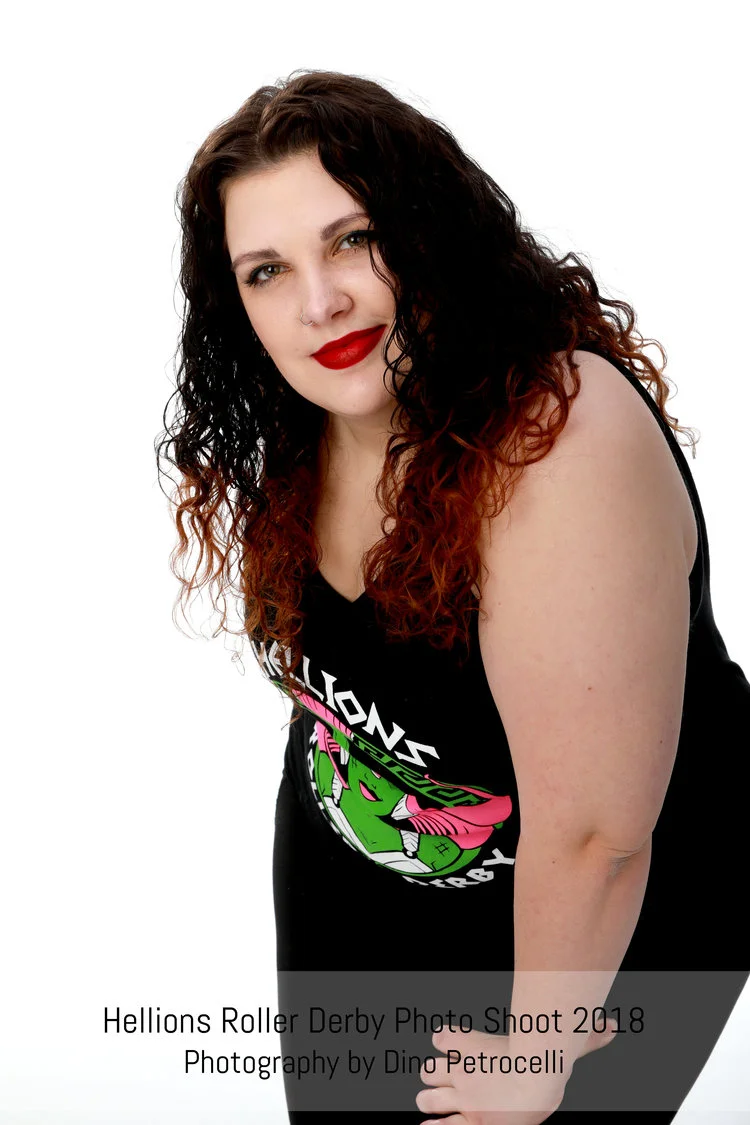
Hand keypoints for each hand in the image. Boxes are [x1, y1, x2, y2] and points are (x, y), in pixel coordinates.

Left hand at [415, 1020, 617, 1123]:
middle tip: (439, 1077)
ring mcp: (462, 1096)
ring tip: (430, 1101)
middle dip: (432, 1074)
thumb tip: (612, 1026)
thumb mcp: (560, 1043)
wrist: (533, 1081)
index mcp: (472, 1045)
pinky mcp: (469, 1121)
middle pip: (429, 1069)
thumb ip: (586, 1037)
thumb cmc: (546, 1060)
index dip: (446, 1042)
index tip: (449, 1043)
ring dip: (429, 1099)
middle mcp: (462, 1069)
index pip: (442, 1038)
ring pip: (428, 1095)